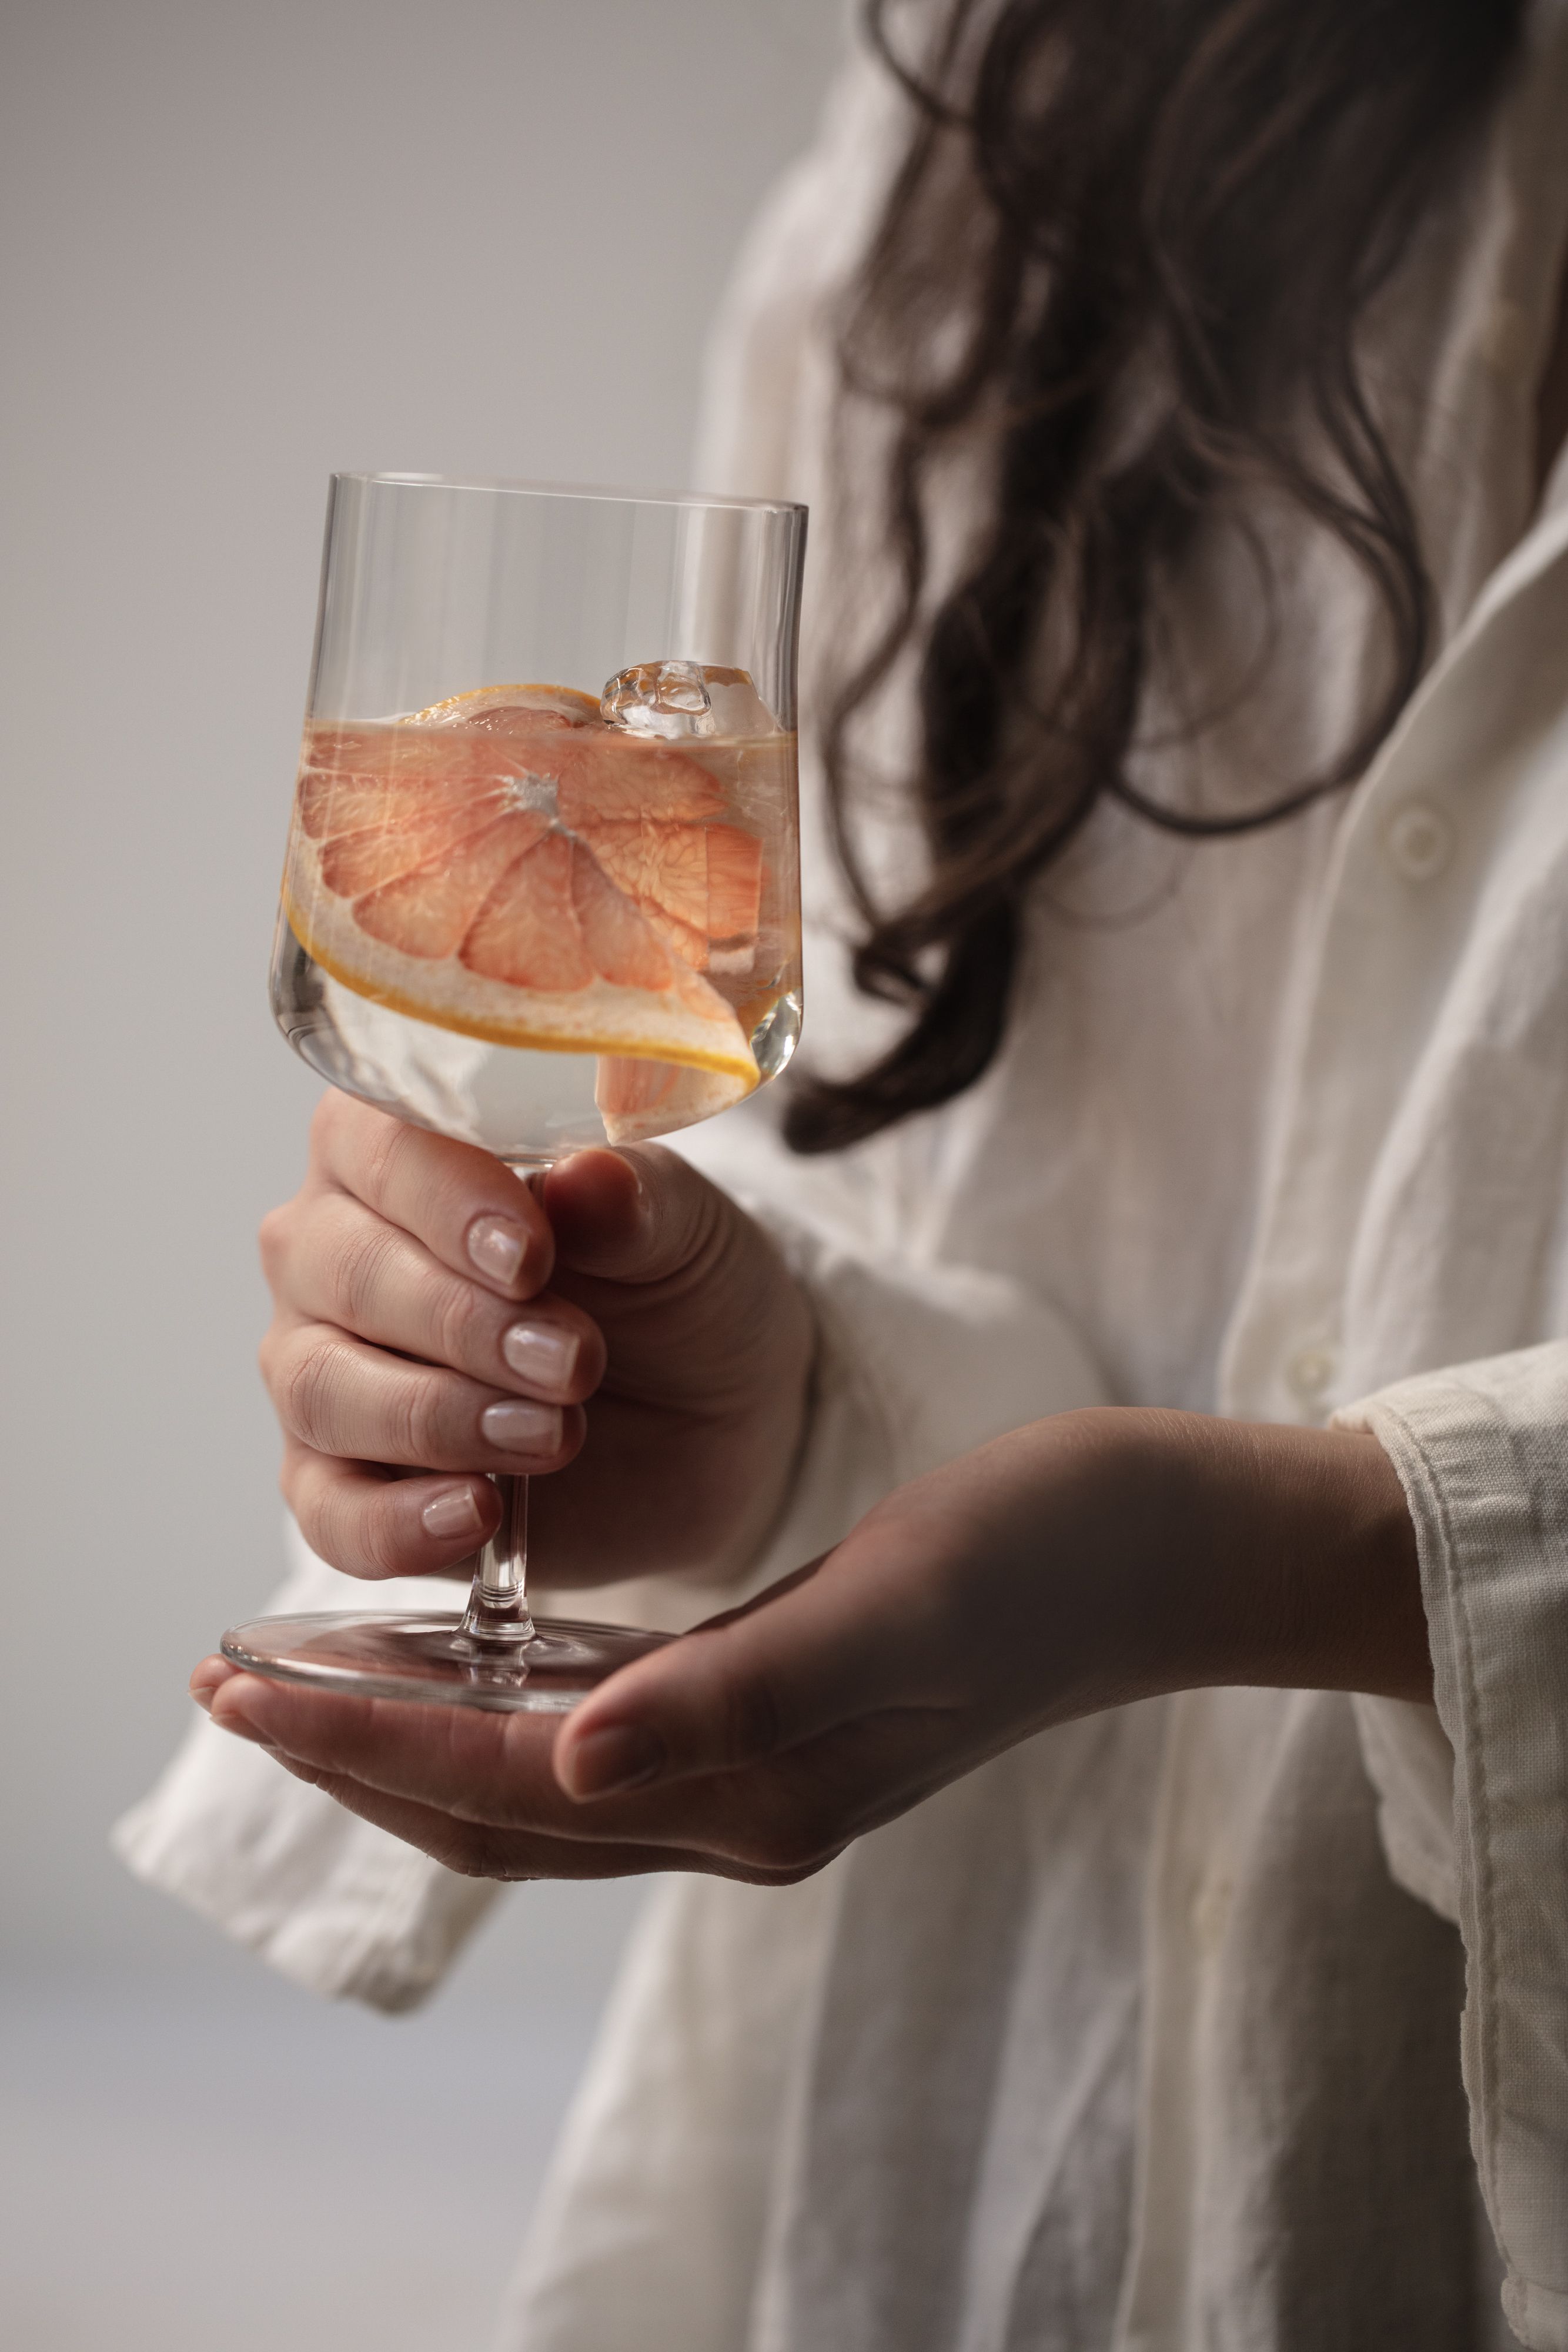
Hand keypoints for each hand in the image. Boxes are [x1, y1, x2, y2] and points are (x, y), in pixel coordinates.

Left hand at [192, 1406, 1426, 1884]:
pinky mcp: (792, 1713)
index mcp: (757, 1787)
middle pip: (501, 1800)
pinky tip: (476, 1649)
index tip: (234, 1684)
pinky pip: (609, 1731)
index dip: (362, 1735)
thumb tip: (565, 1766)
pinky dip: (515, 1701)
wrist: (1168, 1545)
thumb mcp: (895, 1608)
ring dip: (419, 1730)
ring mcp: (769, 1769)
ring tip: (311, 1675)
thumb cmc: (1046, 1551)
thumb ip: (732, 1695)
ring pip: (543, 1775)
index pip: (506, 1780)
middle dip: (357, 1747)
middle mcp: (745, 1801)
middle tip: (227, 1681)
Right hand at [257, 1092, 814, 1586]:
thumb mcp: (683, 1231)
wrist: (713, 1416)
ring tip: (556, 1432)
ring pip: (324, 1390)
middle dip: (464, 1323)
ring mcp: (323, 1369)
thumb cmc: (674, 1287)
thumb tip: (589, 1178)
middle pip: (344, 1274)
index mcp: (397, 1148)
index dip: (445, 1200)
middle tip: (575, 1359)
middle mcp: (332, 1249)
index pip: (376, 1146)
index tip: (530, 1254)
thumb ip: (634, 1200)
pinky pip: (329, 1512)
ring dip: (442, 1417)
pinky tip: (476, 1513)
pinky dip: (397, 1522)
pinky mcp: (344, 1485)